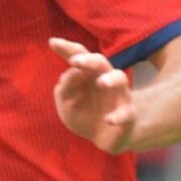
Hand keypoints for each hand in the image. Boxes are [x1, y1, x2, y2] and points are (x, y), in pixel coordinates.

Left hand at [48, 38, 136, 152]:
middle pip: (100, 62)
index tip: (52, 42)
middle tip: (75, 61)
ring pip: (120, 79)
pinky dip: (118, 116)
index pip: (78, 56)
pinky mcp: (128, 114)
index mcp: (87, 74)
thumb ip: (64, 88)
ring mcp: (118, 95)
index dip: (67, 48)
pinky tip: (108, 120)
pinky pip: (126, 112)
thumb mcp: (66, 103)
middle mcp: (105, 79)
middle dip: (88, 60)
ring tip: (101, 83)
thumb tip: (72, 73)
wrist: (103, 138)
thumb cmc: (84, 114)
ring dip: (111, 79)